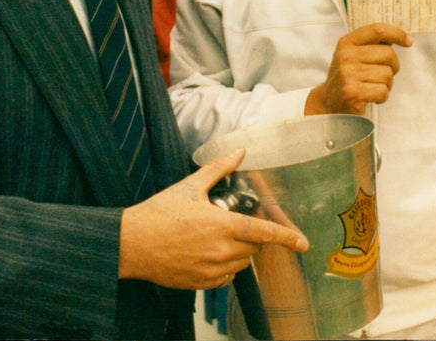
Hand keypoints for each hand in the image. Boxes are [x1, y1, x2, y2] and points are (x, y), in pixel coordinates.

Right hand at [118, 148, 308, 289]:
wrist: (132, 243)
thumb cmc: (160, 212)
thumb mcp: (191, 185)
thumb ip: (219, 167)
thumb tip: (240, 150)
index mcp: (222, 225)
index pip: (264, 232)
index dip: (287, 238)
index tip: (303, 243)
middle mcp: (221, 250)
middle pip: (254, 248)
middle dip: (251, 236)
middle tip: (233, 224)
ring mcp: (211, 270)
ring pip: (241, 264)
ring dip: (239, 252)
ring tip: (217, 237)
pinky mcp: (200, 284)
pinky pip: (225, 278)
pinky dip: (225, 267)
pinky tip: (208, 254)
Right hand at [305, 23, 411, 115]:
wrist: (328, 103)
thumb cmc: (348, 78)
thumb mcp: (353, 55)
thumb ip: (371, 45)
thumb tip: (402, 38)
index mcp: (347, 43)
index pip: (377, 30)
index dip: (397, 34)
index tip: (408, 41)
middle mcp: (346, 56)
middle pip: (388, 54)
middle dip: (393, 67)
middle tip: (383, 75)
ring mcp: (348, 74)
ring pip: (388, 74)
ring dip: (386, 84)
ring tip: (373, 87)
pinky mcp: (353, 93)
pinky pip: (383, 91)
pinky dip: (382, 97)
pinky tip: (371, 97)